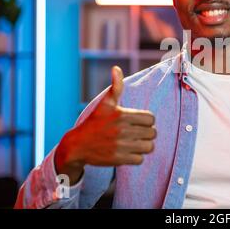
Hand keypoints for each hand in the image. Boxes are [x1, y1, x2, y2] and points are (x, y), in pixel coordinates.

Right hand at [55, 66, 155, 183]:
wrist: (77, 145)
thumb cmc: (95, 122)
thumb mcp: (105, 103)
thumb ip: (116, 86)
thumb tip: (116, 68)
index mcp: (122, 115)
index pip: (151, 119)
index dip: (147, 121)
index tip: (139, 122)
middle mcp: (121, 130)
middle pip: (152, 133)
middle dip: (147, 134)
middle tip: (138, 134)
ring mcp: (120, 145)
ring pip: (148, 147)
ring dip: (144, 146)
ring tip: (136, 143)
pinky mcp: (118, 159)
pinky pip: (140, 160)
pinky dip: (137, 157)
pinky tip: (129, 152)